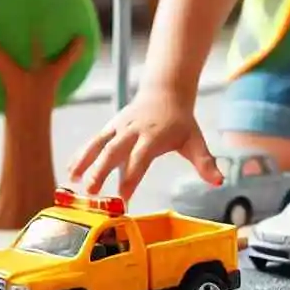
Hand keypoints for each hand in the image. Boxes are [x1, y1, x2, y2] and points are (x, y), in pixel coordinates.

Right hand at [68, 86, 222, 200]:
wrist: (166, 91)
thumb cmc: (181, 122)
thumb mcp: (195, 140)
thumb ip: (205, 162)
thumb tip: (219, 180)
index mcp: (154, 136)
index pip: (140, 158)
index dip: (131, 177)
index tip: (123, 197)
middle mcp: (133, 130)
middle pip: (114, 150)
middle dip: (101, 170)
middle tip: (91, 191)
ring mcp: (119, 127)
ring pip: (99, 143)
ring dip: (85, 161)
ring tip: (72, 180)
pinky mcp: (111, 125)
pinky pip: (94, 140)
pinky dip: (82, 154)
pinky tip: (70, 171)